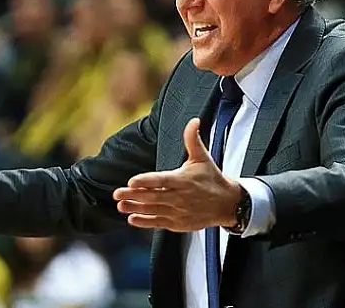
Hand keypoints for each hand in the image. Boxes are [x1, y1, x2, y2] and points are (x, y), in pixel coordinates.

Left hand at [113, 118, 241, 231]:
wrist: (227, 204)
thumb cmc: (211, 178)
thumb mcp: (203, 158)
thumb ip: (193, 140)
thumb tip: (193, 121)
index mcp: (184, 180)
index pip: (163, 180)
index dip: (147, 181)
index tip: (132, 181)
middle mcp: (181, 197)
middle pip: (154, 196)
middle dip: (134, 195)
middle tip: (117, 193)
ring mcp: (179, 211)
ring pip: (154, 210)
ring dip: (136, 208)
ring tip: (121, 205)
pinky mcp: (179, 223)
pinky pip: (159, 223)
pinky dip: (146, 222)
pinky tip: (132, 219)